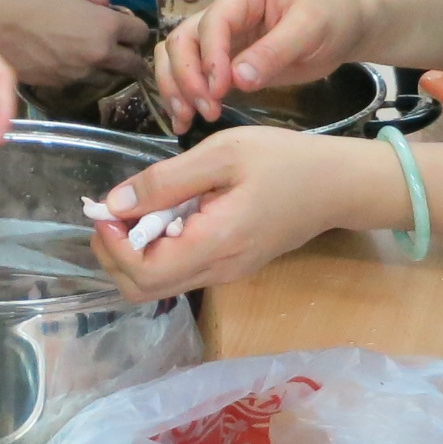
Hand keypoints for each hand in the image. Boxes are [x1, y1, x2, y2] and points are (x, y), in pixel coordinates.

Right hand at [0, 0, 150, 88]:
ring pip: (110, 77)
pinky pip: (84, 82)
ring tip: (96, 59)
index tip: (132, 30)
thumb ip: (96, 13)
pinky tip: (72, 64)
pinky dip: (83, 75)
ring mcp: (83, 73)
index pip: (141, 33)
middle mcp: (101, 52)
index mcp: (106, 25)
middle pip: (134, 63)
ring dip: (108, 69)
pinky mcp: (64, 86)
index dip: (137, 31)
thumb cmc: (31, 2)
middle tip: (127, 53)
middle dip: (133, 58)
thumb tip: (110, 18)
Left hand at [89, 127, 398, 301]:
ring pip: (160, 282)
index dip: (112, 246)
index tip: (106, 209)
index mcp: (215, 244)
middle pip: (143, 288)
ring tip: (141, 205)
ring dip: (135, 250)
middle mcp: (217, 271)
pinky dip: (159, 247)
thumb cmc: (283, 161)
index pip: (142, 275)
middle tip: (113, 211)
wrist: (337, 183)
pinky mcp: (230, 265)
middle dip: (114, 253)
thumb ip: (165, 181)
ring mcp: (225, 273)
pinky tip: (166, 212)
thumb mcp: (222, 154)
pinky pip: (181, 269)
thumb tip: (113, 205)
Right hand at [155, 0, 366, 128]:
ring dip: (174, 87)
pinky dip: (182, 95)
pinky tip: (185, 121)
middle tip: (205, 111)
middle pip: (183, 39)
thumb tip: (237, 79)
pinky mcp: (222, 59)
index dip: (209, 59)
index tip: (219, 92)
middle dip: (185, 76)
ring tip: (186, 120)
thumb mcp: (311, 30)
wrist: (344, 26)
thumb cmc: (331, 18)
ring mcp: (220, 35)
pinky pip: (191, 73)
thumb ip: (274, 52)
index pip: (212, 23)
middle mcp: (223, 9)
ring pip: (176, 56)